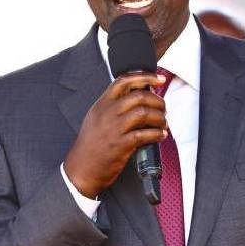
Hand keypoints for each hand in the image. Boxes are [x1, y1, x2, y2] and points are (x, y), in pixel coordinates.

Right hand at [64, 72, 167, 198]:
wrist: (81, 169)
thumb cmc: (90, 145)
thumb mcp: (96, 118)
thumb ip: (113, 106)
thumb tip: (138, 97)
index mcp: (102, 104)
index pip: (124, 80)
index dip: (145, 77)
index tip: (159, 79)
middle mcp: (107, 113)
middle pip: (139, 96)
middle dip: (158, 101)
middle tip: (163, 109)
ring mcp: (114, 128)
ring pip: (144, 113)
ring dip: (160, 118)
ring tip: (163, 123)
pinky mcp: (121, 144)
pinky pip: (145, 134)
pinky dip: (157, 134)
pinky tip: (160, 135)